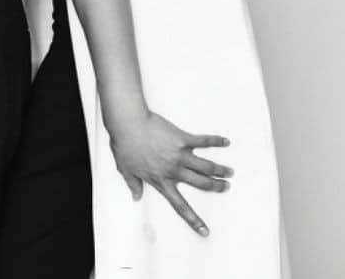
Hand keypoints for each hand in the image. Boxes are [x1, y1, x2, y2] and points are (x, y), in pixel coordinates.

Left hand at [109, 110, 232, 235]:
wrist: (128, 124)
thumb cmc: (125, 145)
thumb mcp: (125, 169)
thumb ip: (133, 184)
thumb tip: (136, 197)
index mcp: (161, 181)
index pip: (180, 206)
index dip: (193, 220)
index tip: (205, 231)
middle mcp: (174, 170)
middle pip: (201, 183)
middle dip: (216, 187)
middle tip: (225, 186)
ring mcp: (180, 154)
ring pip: (206, 166)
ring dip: (219, 169)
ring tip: (230, 172)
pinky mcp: (182, 138)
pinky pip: (203, 141)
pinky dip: (215, 141)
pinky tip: (225, 141)